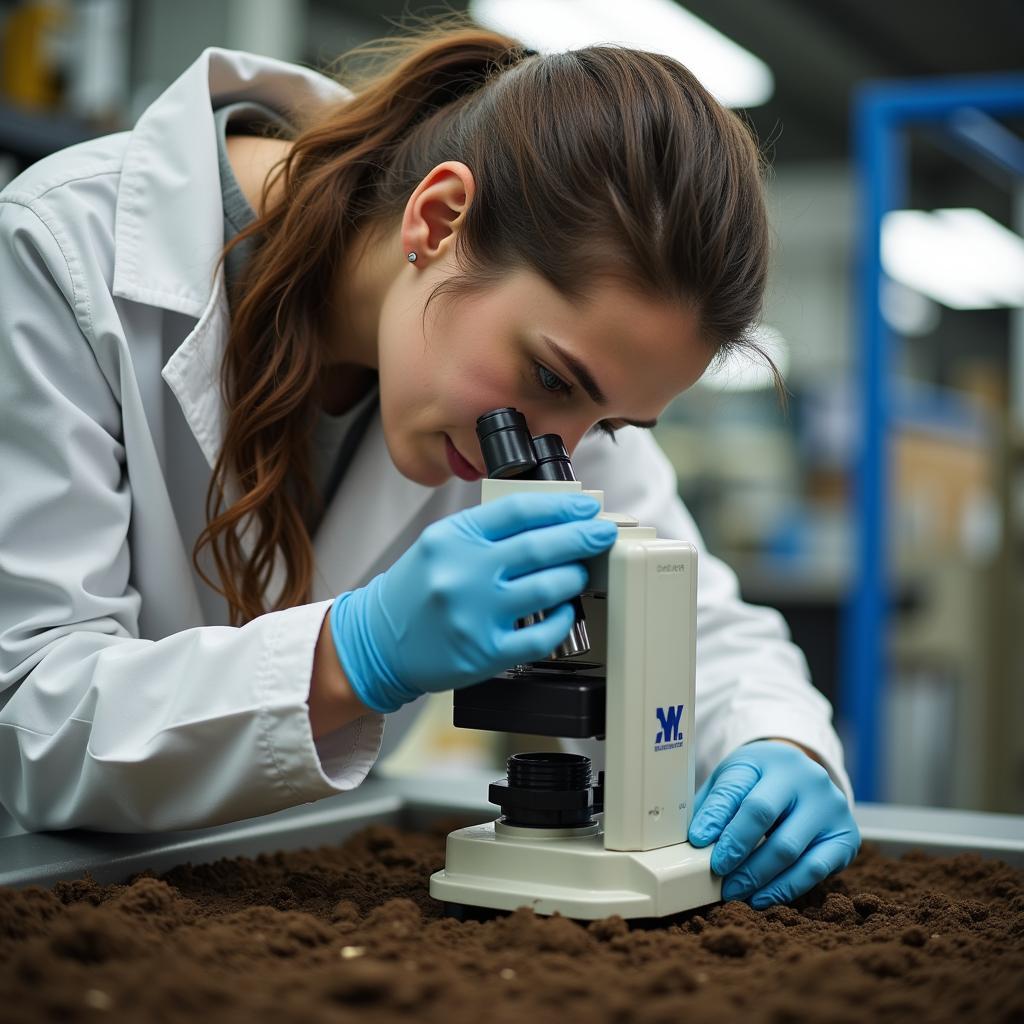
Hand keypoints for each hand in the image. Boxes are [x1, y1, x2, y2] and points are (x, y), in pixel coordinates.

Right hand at [328, 492, 616, 712]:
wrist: (377, 641)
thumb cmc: (415, 591)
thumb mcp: (441, 544)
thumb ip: (487, 532)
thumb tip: (551, 521)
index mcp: (453, 537)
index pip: (518, 511)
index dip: (561, 506)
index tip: (586, 506)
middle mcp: (463, 573)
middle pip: (539, 547)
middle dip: (581, 536)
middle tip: (602, 532)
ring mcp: (475, 614)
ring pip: (547, 588)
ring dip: (574, 576)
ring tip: (581, 571)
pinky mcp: (485, 651)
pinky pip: (541, 633)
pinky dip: (562, 618)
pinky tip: (565, 609)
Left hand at [688, 739, 859, 907]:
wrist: (805, 779)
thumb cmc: (760, 784)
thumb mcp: (734, 781)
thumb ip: (713, 806)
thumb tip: (687, 842)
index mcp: (766, 759)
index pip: (734, 788)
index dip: (713, 818)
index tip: (696, 841)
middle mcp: (802, 776)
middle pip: (761, 813)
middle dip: (735, 847)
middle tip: (716, 872)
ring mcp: (828, 805)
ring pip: (787, 847)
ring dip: (756, 875)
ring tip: (733, 891)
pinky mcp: (845, 835)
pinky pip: (814, 869)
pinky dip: (784, 888)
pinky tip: (762, 898)